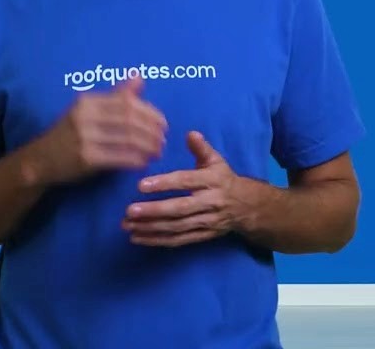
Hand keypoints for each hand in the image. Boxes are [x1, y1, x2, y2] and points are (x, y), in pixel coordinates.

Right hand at [26, 76, 167, 185]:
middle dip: (151, 130)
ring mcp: (85, 137)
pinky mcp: (85, 158)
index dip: (149, 113)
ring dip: (147, 146)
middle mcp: (85, 116)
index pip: (127, 103)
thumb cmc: (68, 134)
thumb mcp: (88, 110)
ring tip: (157, 151)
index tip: (163, 123)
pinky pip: (119, 157)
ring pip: (127, 139)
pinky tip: (143, 162)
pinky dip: (135, 159)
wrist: (39, 160)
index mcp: (88, 101)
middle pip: (130, 120)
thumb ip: (115, 95)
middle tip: (163, 139)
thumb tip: (140, 77)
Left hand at [122, 131, 243, 247]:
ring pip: (177, 227)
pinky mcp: (203, 236)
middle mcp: (210, 202)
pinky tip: (138, 237)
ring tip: (128, 225)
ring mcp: (207, 222)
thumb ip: (201, 148)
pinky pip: (179, 240)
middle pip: (180, 208)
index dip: (164, 184)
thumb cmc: (224, 179)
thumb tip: (190, 134)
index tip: (141, 185)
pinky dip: (158, 241)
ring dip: (151, 228)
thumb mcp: (216, 161)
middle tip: (130, 211)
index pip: (186, 182)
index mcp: (212, 181)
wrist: (246, 207)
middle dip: (154, 211)